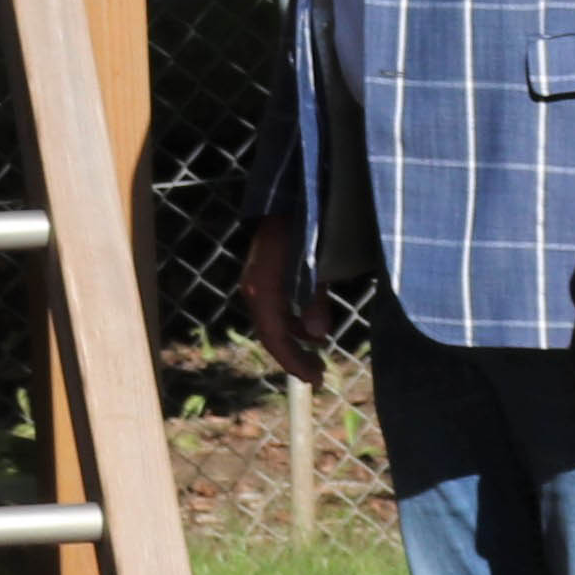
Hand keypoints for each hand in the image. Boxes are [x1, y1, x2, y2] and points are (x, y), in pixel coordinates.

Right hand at [241, 215, 323, 382]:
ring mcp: (258, 281)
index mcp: (263, 288)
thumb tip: (318, 335)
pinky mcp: (265, 274)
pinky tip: (309, 328)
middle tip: (318, 374)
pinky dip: (291, 322)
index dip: (294, 362)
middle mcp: (255, 288)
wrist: (290, 195)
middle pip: (270, 333)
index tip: (316, 380)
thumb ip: (316, 300)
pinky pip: (274, 307)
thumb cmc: (308, 228)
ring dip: (293, 341)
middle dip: (293, 356)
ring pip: (272, 321)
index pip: (274, 336)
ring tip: (317, 355)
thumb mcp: (319, 266)